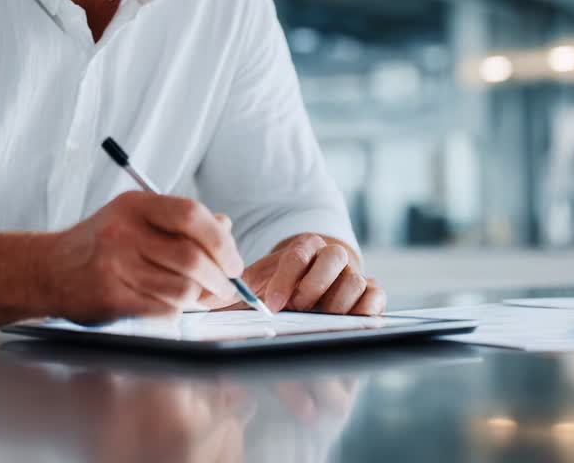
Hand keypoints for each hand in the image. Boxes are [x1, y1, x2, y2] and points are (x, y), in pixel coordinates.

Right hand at [45, 191, 244, 323]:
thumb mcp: (136, 218)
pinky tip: (172, 308)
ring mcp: (115, 265)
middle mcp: (124, 232)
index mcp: (135, 205)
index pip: (191, 215)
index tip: (232, 261)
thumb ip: (180, 221)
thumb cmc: (99, 244)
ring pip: (181, 288)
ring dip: (199, 299)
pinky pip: (162, 310)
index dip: (221, 240)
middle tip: (225, 288)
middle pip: (192, 257)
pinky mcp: (110, 297)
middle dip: (219, 278)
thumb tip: (224, 226)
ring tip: (199, 299)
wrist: (47, 270)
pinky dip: (176, 313)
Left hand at [203, 234, 384, 315]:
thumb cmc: (275, 291)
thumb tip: (196, 295)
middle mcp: (332, 257)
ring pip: (356, 280)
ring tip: (317, 322)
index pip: (298, 253)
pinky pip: (376, 297)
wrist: (307, 294)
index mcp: (303, 248)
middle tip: (297, 309)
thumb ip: (227, 291)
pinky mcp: (370, 295)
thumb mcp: (251, 287)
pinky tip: (344, 325)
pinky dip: (365, 310)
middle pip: (333, 259)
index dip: (286, 277)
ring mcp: (354, 275)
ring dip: (336, 304)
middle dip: (313, 286)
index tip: (272, 304)